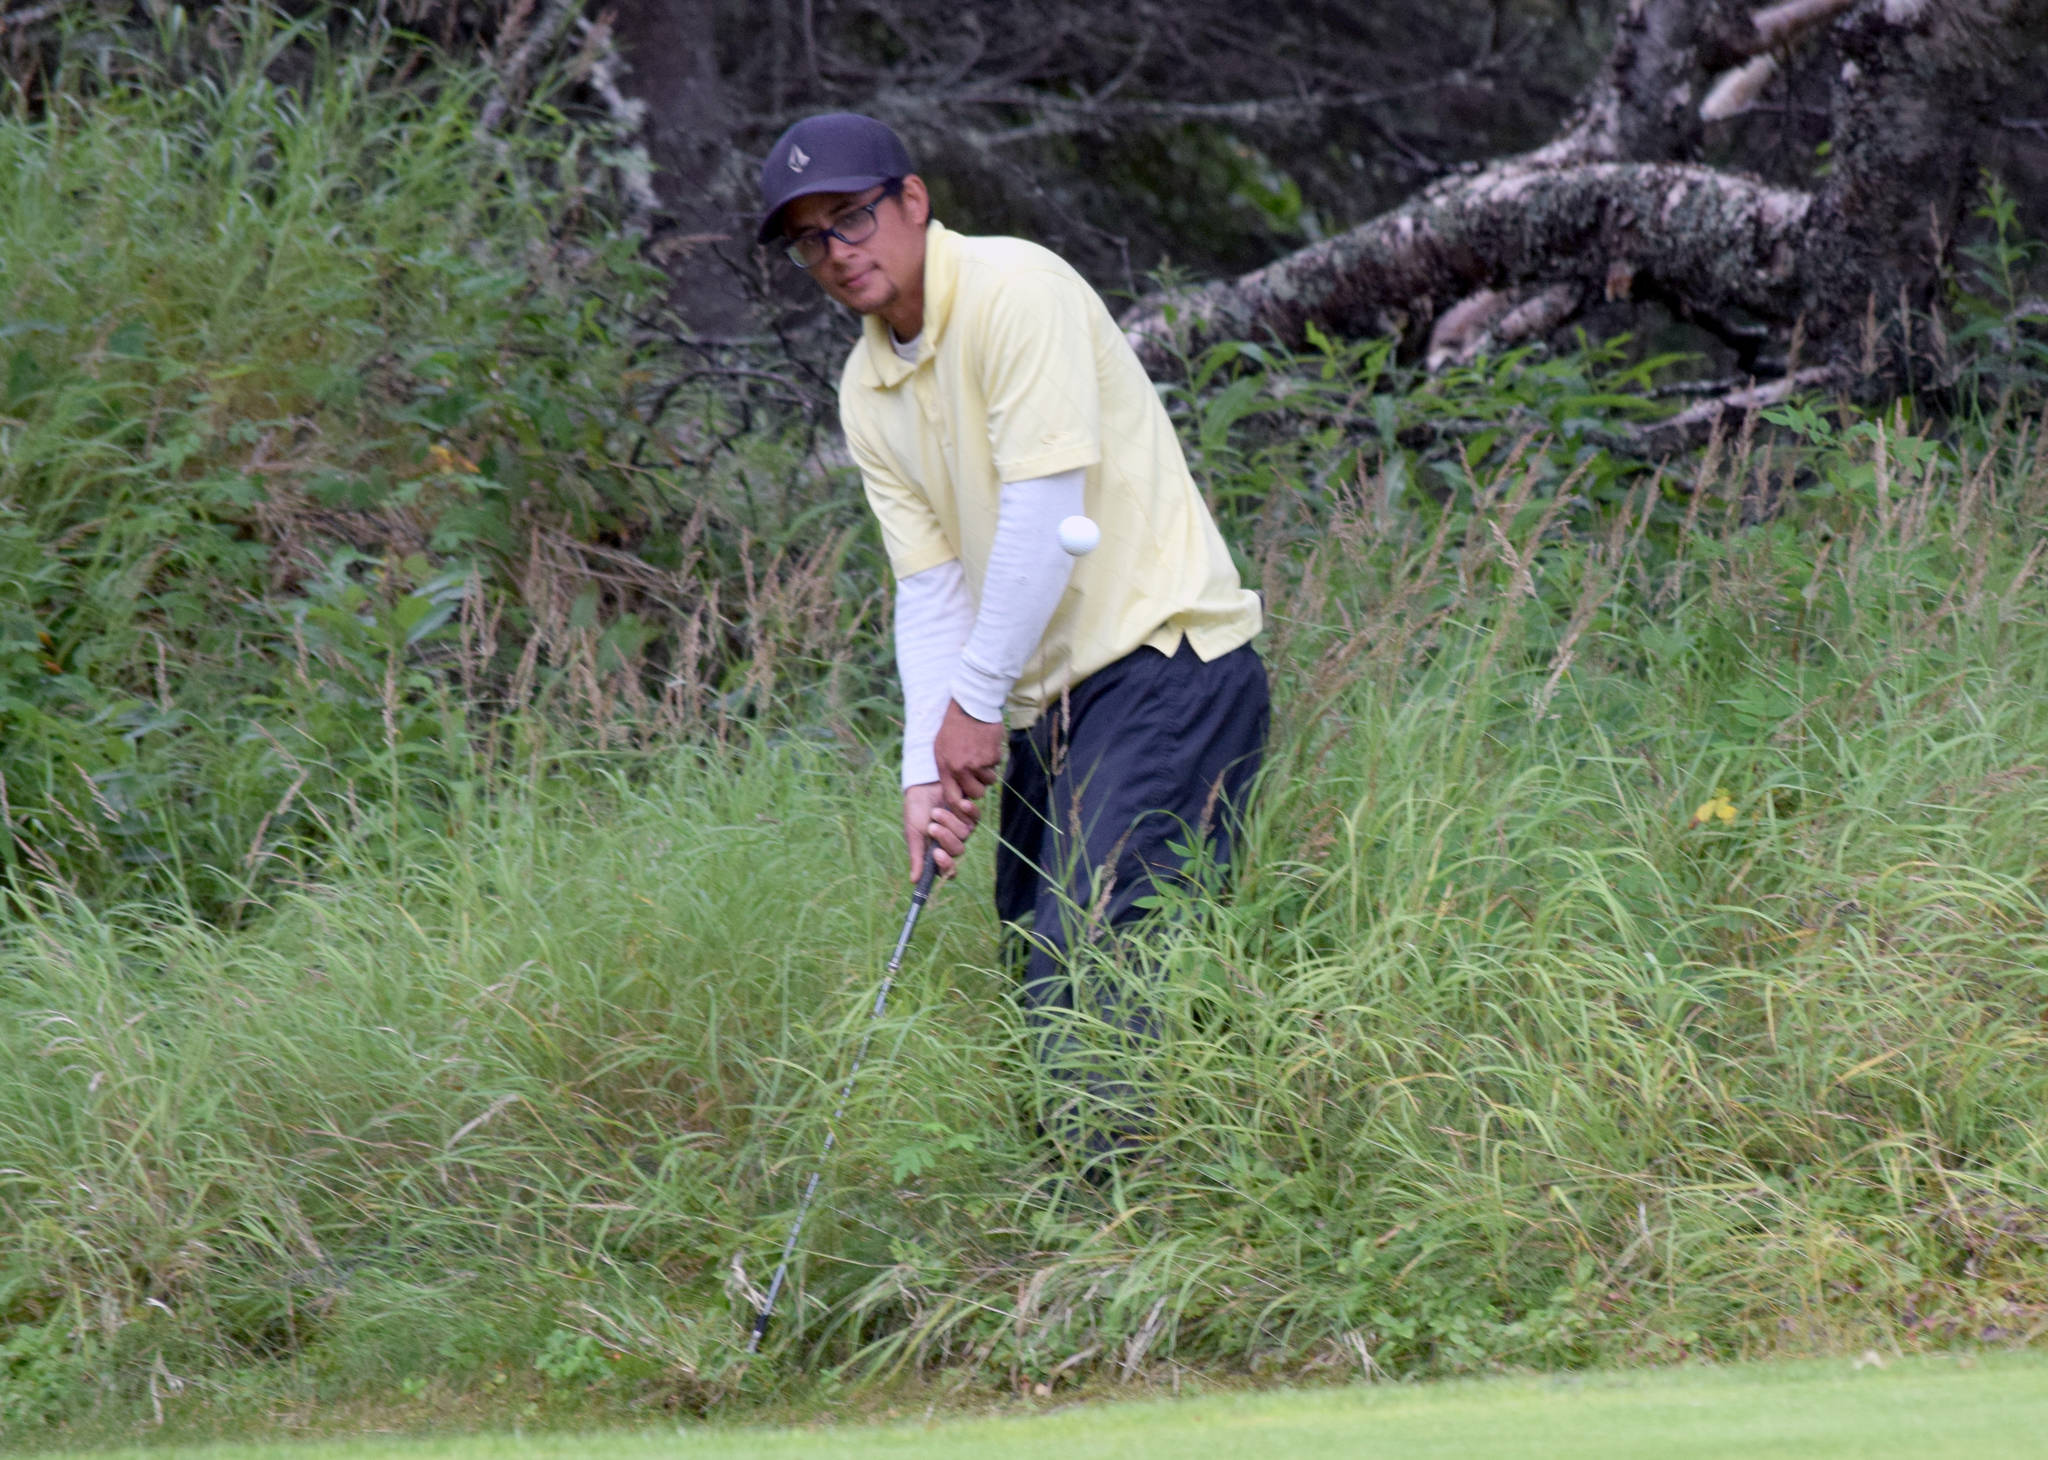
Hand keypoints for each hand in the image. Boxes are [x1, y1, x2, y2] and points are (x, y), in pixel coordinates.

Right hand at [903, 781, 979, 879]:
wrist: (922, 786)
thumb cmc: (915, 811)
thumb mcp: (913, 834)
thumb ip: (916, 857)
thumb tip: (914, 882)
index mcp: (936, 852)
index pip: (948, 870)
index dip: (946, 866)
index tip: (937, 854)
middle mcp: (951, 843)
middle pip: (958, 851)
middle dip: (945, 838)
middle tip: (932, 826)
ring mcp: (962, 829)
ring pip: (965, 833)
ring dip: (949, 821)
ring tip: (936, 811)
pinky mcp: (970, 815)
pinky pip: (975, 818)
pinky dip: (967, 811)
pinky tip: (960, 803)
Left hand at [933, 698, 1005, 819]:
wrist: (971, 707)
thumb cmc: (954, 727)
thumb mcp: (940, 748)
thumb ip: (946, 769)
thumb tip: (955, 790)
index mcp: (946, 767)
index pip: (952, 797)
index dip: (960, 805)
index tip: (966, 803)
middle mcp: (961, 768)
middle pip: (976, 794)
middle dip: (979, 786)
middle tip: (977, 774)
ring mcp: (977, 763)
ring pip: (989, 781)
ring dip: (988, 772)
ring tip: (981, 755)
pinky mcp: (992, 756)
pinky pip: (996, 766)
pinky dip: (994, 758)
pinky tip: (986, 744)